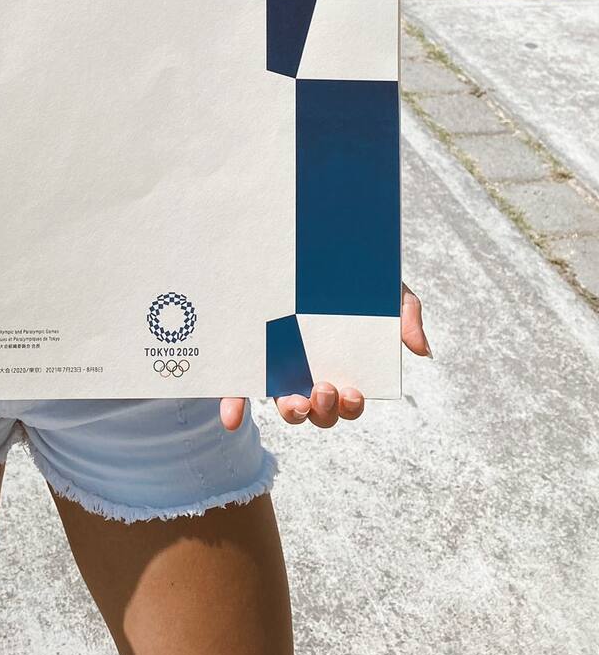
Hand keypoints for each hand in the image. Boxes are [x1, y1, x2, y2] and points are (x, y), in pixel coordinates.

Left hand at [219, 281, 430, 431]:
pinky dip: (234, 407)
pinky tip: (231, 418)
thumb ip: (405, 314)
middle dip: (324, 412)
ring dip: (291, 413)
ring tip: (295, 401)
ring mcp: (278, 363)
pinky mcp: (248, 353)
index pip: (347, 399)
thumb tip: (422, 351)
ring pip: (284, 404)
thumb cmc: (351, 271)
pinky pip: (239, 386)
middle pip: (318, 411)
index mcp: (340, 362)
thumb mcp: (383, 287)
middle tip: (325, 389)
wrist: (309, 236)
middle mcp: (309, 370)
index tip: (354, 392)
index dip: (350, 406)